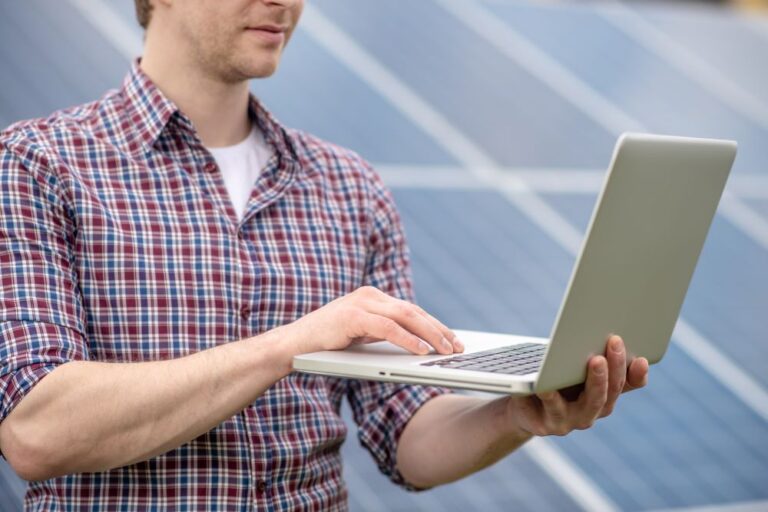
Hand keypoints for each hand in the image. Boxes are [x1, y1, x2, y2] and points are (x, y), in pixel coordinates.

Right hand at [280, 286, 463, 355]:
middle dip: (439, 330)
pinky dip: (408, 339)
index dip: (435, 325)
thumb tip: (415, 343)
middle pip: (414, 311)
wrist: (293, 345)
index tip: (453, 340)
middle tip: (457, 347)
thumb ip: (383, 332)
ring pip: (406, 316)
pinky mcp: (353, 316)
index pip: (411, 310)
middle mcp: (370, 295)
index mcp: (373, 298)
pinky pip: (389, 327)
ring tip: (446, 350)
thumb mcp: (361, 336)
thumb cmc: (326, 345)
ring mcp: (361, 303)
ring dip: (430, 335)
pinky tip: (422, 351)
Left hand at [503, 335, 648, 436]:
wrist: (518, 407)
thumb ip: (590, 354)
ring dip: (596, 381)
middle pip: (610, 392)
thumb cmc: (550, 379)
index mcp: (603, 395)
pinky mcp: (545, 424)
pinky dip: (552, 394)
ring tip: (596, 360)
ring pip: (589, 404)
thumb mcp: (571, 365)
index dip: (637, 374)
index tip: (642, 358)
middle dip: (616, 366)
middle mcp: (592, 411)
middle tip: (615, 341)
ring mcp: (570, 421)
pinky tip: (550, 381)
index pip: (628, 385)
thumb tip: (603, 327)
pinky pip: (552, 407)